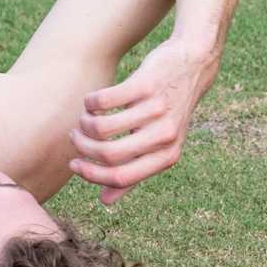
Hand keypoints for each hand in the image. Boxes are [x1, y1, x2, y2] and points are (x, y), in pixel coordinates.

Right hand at [68, 36, 219, 205]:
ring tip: (84, 118)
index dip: (92, 175)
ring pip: (102, 127)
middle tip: (75, 137)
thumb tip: (105, 202)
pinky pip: (104, 100)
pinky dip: (90, 102)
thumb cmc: (170, 109)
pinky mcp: (146, 85)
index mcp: (167, 156)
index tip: (74, 165)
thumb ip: (135, 171)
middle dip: (83, 148)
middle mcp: (165, 135)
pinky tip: (92, 101)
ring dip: (84, 124)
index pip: (122, 177)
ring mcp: (156, 110)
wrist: (192, 64)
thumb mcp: (160, 144)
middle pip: (109, 154)